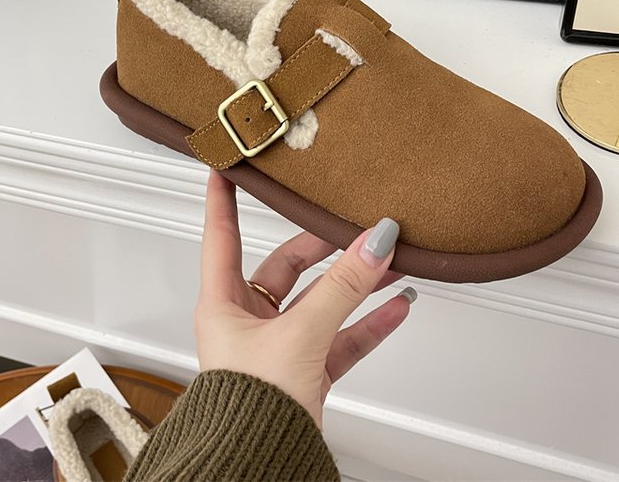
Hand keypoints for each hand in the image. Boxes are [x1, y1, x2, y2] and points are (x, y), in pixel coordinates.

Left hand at [194, 171, 415, 427]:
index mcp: (224, 303)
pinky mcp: (306, 371)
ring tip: (390, 262)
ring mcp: (280, 345)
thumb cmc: (247, 410)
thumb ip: (341, 287)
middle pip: (289, 266)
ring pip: (322, 301)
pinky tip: (396, 307)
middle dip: (325, 247)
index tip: (226, 167)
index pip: (222, 235)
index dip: (224, 199)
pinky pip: (342, 337)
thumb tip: (373, 243)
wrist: (258, 467)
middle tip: (352, 225)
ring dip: (357, 283)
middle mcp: (249, 320)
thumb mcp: (299, 333)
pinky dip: (369, 322)